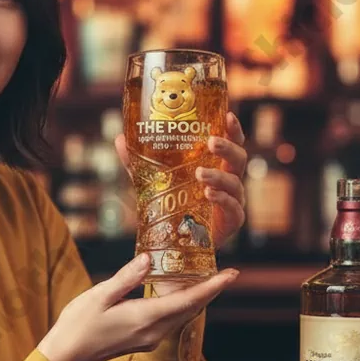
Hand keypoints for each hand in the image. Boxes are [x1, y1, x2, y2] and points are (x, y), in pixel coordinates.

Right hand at [37, 253, 239, 360]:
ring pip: (182, 316)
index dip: (213, 286)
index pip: (189, 300)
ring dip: (196, 298)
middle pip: (191, 309)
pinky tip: (179, 294)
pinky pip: (171, 320)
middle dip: (210, 291)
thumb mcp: (100, 294)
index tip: (233, 274)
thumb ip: (127, 277)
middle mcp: (154, 331)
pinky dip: (180, 306)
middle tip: (226, 272)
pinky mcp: (143, 340)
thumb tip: (148, 258)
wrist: (66, 355)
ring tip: (208, 279)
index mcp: (145, 317)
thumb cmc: (78, 323)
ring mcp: (149, 339)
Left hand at [114, 110, 247, 296]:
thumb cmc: (170, 206)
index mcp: (216, 165)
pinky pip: (234, 209)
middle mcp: (228, 180)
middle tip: (212, 142)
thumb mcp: (152, 181)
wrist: (175, 244)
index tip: (227, 116)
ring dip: (219, 176)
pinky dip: (222, 200)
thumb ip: (138, 162)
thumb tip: (120, 138)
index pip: (230, 142)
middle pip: (239, 158)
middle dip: (228, 148)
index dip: (232, 129)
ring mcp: (232, 201)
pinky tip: (209, 195)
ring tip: (200, 174)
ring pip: (235, 183)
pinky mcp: (231, 223)